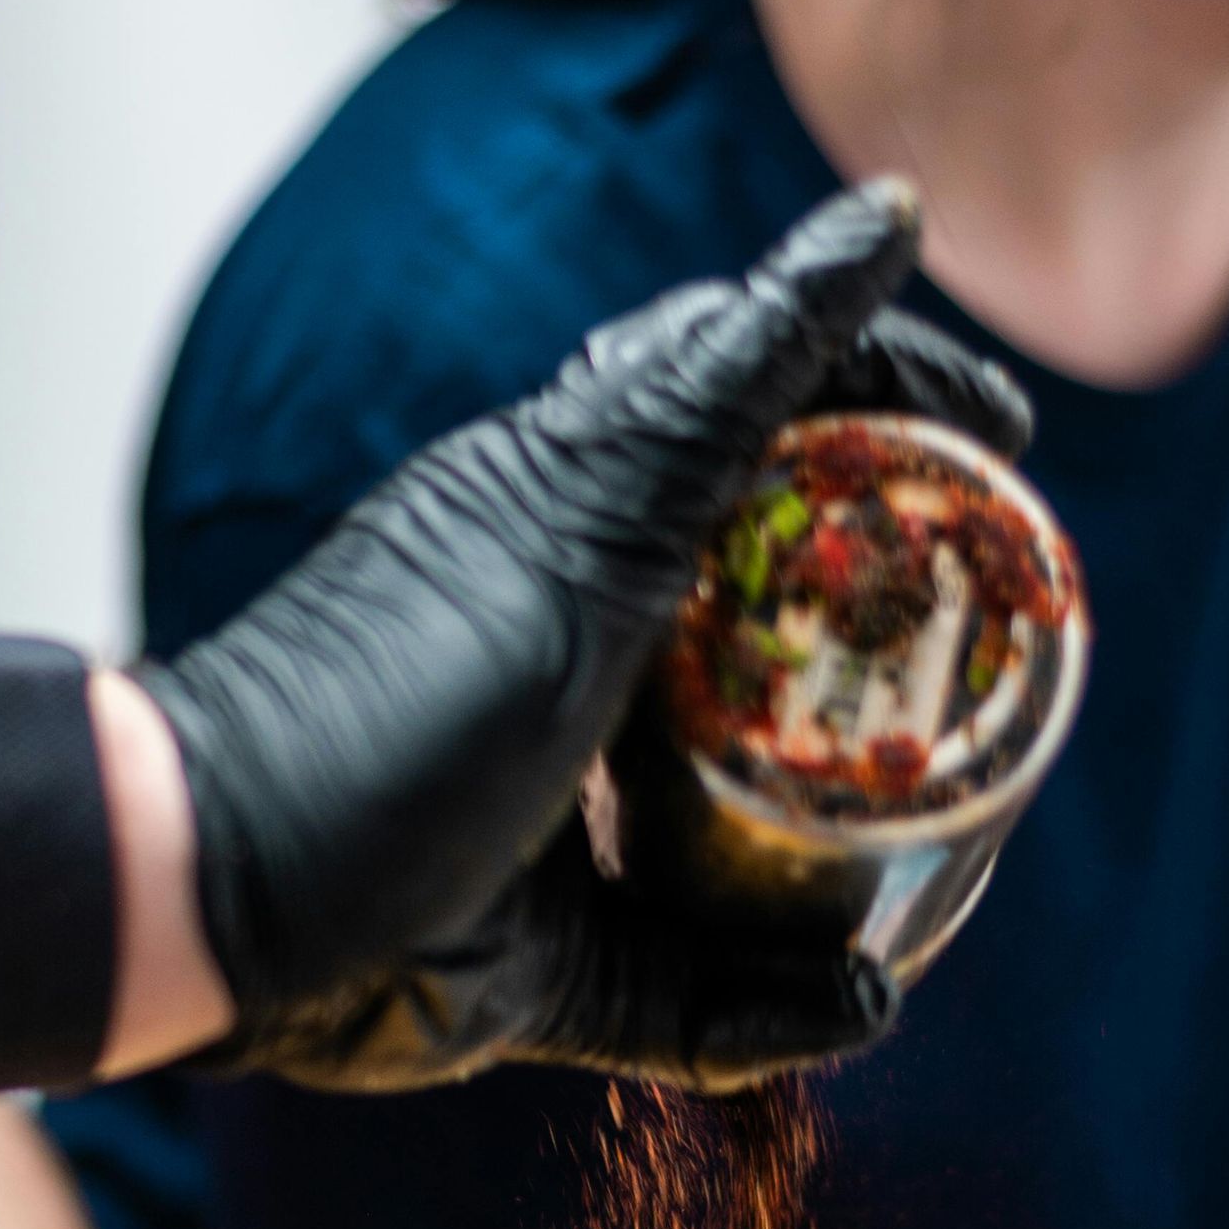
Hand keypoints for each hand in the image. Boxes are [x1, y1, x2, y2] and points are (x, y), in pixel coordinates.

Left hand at [138, 178, 1032, 1093]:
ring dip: (858, 847)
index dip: (894, 414)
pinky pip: (693, 993)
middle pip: (779, 642)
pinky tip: (857, 997)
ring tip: (955, 848)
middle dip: (895, 653)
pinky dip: (780, 1005)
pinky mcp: (553, 963)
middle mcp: (585, 666)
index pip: (765, 426)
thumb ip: (721, 399)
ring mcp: (571, 822)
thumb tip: (879, 222)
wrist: (220, 894)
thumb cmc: (385, 693)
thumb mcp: (580, 526)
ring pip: (753, 831)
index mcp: (583, 531)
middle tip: (995, 652)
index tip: (1008, 452)